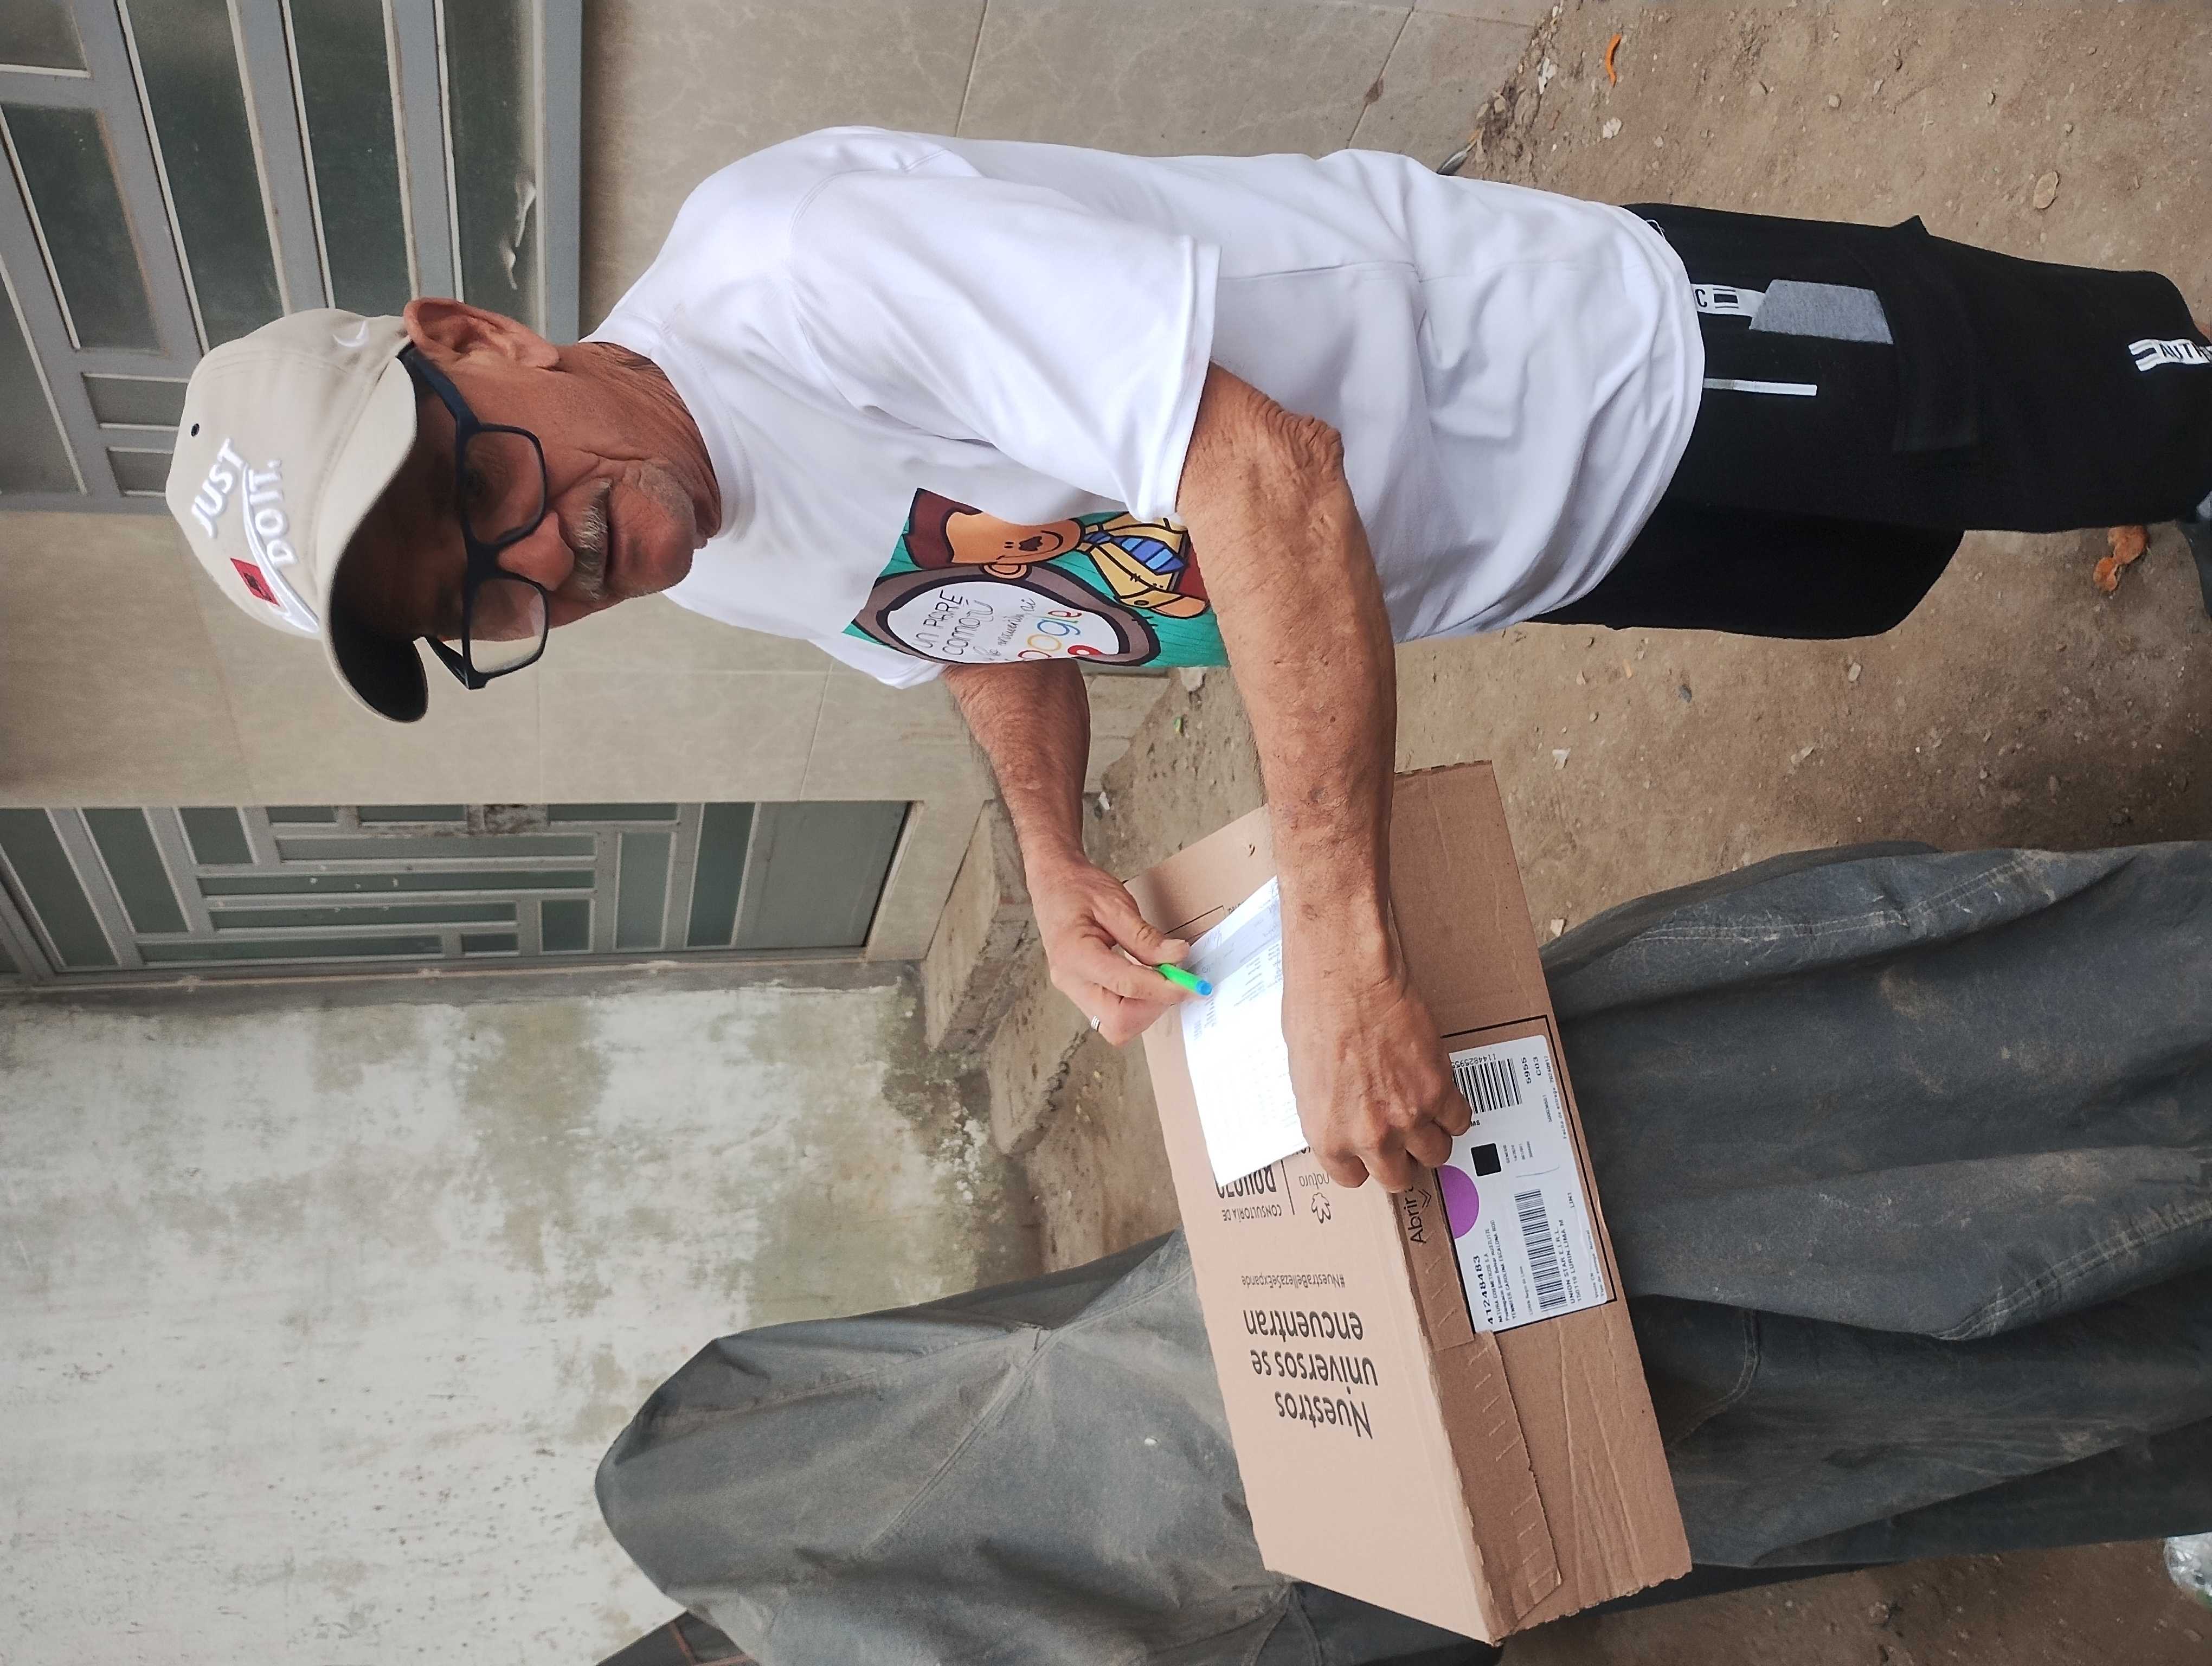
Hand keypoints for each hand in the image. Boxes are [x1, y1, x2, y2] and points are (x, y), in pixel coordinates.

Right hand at [1029, 853, 1198, 1043]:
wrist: (1053, 883)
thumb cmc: (1080, 888)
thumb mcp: (1116, 904)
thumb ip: (1146, 936)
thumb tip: (1178, 957)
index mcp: (1074, 954)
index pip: (1126, 986)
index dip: (1165, 989)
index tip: (1193, 986)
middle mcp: (1070, 980)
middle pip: (1118, 1020)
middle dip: (1154, 1006)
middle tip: (1177, 983)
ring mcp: (1073, 989)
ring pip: (1115, 1026)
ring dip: (1146, 1009)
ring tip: (1162, 979)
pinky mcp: (1080, 992)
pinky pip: (1110, 1016)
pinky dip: (1135, 1006)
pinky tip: (1147, 982)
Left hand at [1283, 960, 1467, 1190]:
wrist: (1345, 979)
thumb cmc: (1314, 1014)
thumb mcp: (1305, 1079)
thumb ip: (1328, 1114)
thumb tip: (1343, 1123)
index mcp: (1328, 1137)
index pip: (1353, 1178)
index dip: (1364, 1163)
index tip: (1370, 1151)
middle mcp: (1369, 1136)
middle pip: (1398, 1178)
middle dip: (1400, 1160)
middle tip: (1401, 1137)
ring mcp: (1407, 1117)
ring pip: (1435, 1153)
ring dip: (1431, 1138)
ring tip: (1424, 1115)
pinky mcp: (1438, 1090)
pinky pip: (1458, 1120)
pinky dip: (1453, 1111)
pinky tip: (1442, 1095)